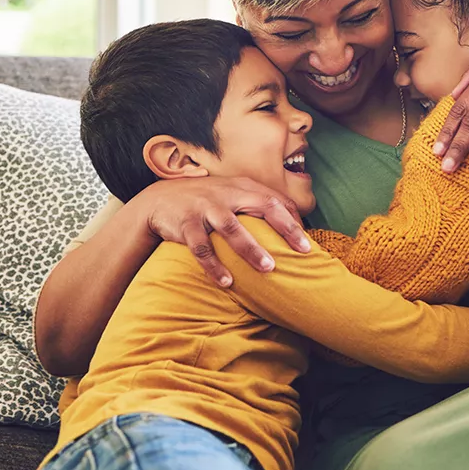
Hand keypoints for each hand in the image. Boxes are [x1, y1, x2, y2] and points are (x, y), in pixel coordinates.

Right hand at [135, 177, 308, 286]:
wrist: (160, 200)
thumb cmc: (207, 202)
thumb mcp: (232, 195)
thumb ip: (257, 206)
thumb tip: (293, 228)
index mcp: (242, 187)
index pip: (276, 200)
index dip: (294, 220)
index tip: (308, 242)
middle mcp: (227, 194)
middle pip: (263, 206)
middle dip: (285, 228)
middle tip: (303, 250)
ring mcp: (206, 208)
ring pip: (231, 228)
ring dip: (251, 249)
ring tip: (269, 268)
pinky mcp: (186, 224)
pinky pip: (202, 247)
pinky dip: (214, 266)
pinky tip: (227, 282)